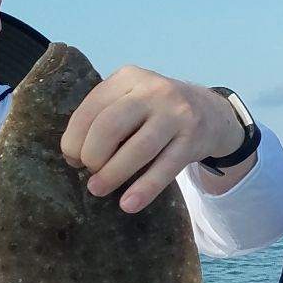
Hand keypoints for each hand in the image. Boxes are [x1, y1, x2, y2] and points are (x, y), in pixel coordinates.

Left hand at [59, 66, 243, 212]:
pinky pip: (165, 168)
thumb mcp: (131, 98)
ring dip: (113, 174)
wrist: (210, 112)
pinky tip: (129, 204)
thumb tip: (74, 154)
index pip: (91, 109)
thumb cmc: (156, 111)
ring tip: (98, 190)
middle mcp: (154, 91)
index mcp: (129, 77)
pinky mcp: (192, 140)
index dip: (75, 138)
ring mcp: (176, 114)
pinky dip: (145, 189)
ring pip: (138, 149)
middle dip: (92, 155)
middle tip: (89, 173)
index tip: (72, 159)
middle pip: (111, 127)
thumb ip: (104, 116)